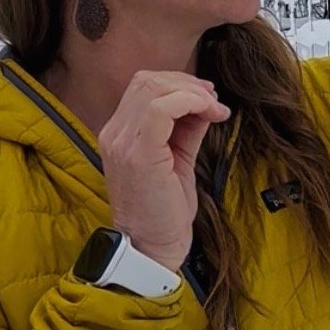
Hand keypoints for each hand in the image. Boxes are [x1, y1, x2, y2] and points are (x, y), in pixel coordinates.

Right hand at [97, 72, 230, 270]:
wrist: (152, 248)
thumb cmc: (164, 210)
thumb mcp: (178, 159)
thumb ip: (186, 128)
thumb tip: (205, 102)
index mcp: (119, 134)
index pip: (143, 86)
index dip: (179, 83)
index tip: (207, 98)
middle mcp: (114, 134)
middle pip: (148, 81)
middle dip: (187, 83)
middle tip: (214, 100)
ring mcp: (122, 143)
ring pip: (154, 88)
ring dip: (192, 92)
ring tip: (215, 109)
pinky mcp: (138, 154)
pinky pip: (161, 109)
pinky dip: (190, 102)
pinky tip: (209, 113)